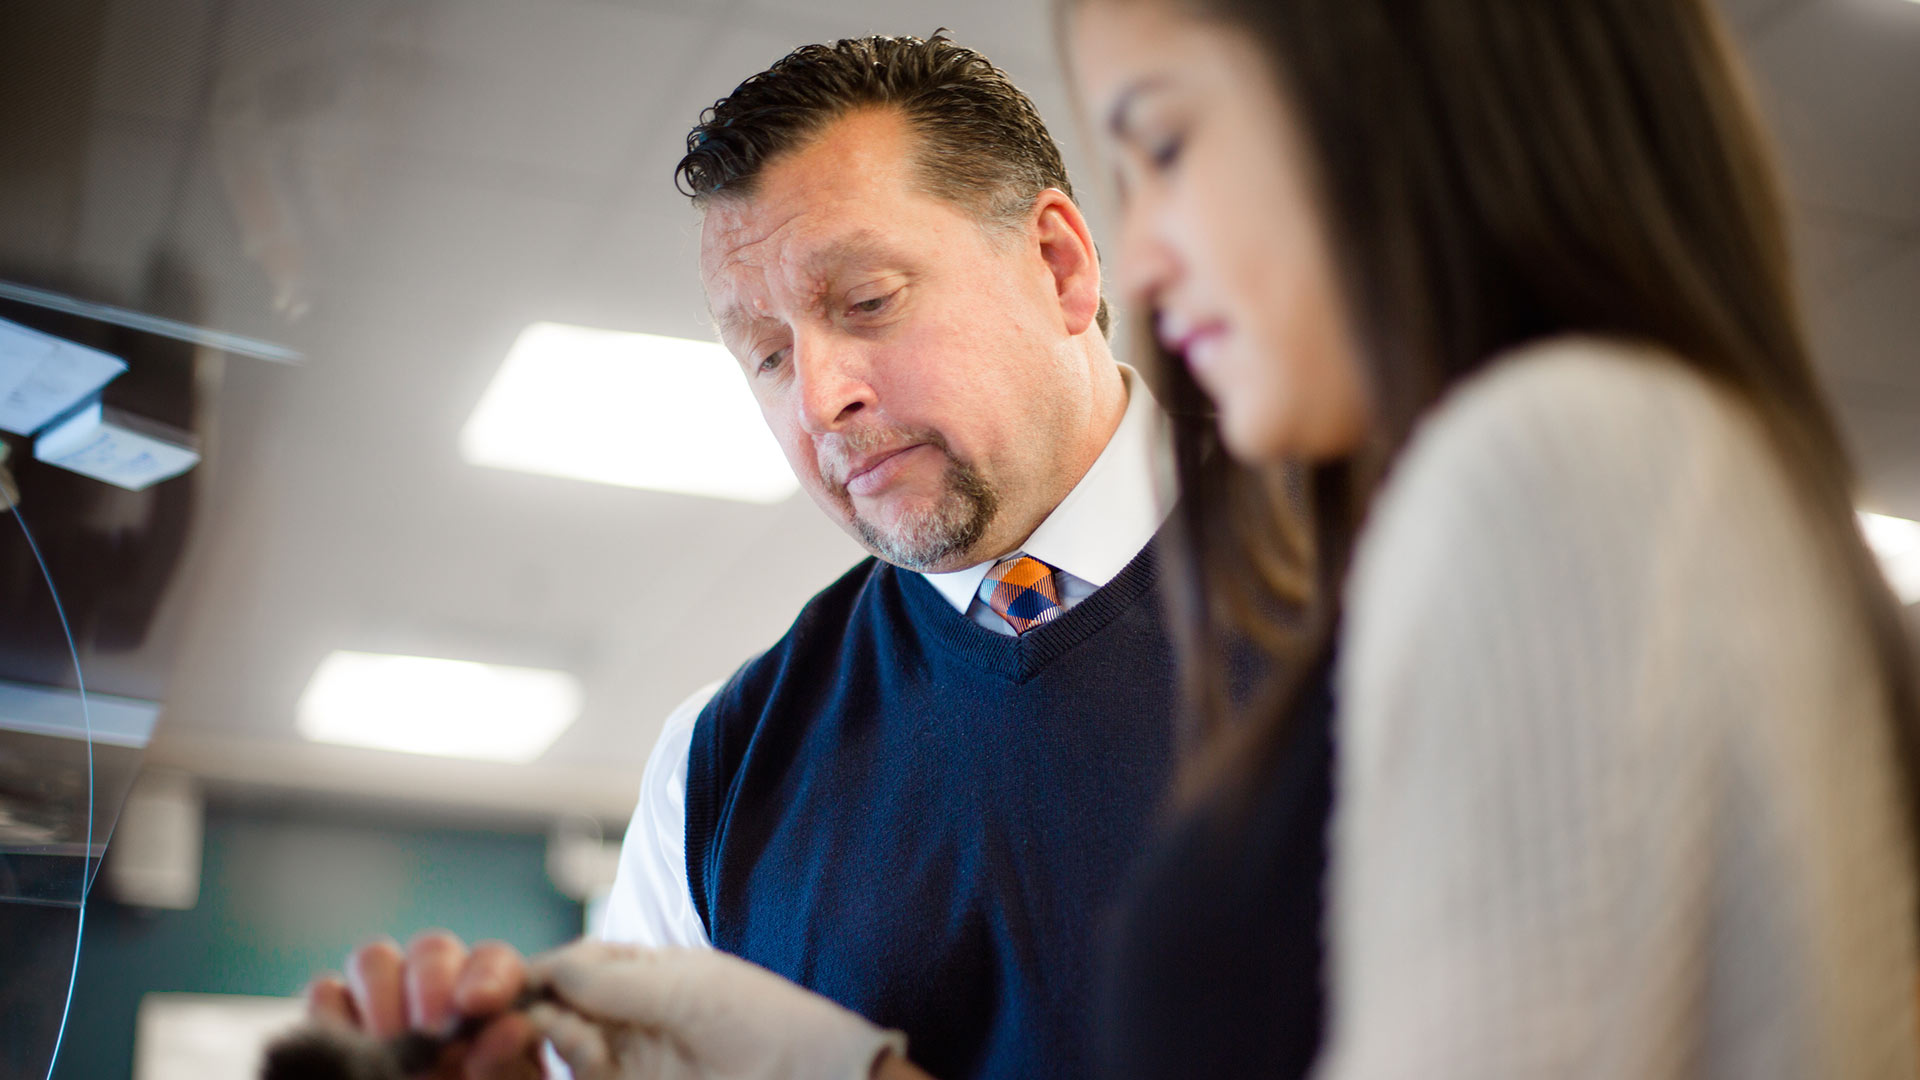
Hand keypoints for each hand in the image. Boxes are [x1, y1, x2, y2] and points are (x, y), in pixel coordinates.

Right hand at [305, 930, 542, 1079]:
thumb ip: (503, 1057)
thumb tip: (512, 1028)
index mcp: (490, 994)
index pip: (493, 963)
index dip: (486, 978)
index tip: (477, 1005)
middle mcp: (437, 980)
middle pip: (432, 950)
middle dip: (431, 987)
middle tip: (430, 1031)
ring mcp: (383, 991)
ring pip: (373, 958)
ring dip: (382, 1000)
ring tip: (390, 1047)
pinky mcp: (333, 1013)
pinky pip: (326, 991)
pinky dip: (335, 1018)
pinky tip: (354, 1055)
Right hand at [524, 941, 906, 1079]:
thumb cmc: (766, 1024)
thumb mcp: (689, 991)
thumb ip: (617, 982)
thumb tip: (549, 967)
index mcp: (642, 974)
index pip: (568, 968)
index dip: (532, 974)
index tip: (500, 983)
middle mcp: (626, 1017)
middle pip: (551, 1011)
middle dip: (529, 1012)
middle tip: (528, 1017)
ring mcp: (627, 1061)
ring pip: (560, 1051)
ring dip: (553, 1042)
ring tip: (579, 1040)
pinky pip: (585, 1076)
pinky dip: (576, 1064)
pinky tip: (590, 1056)